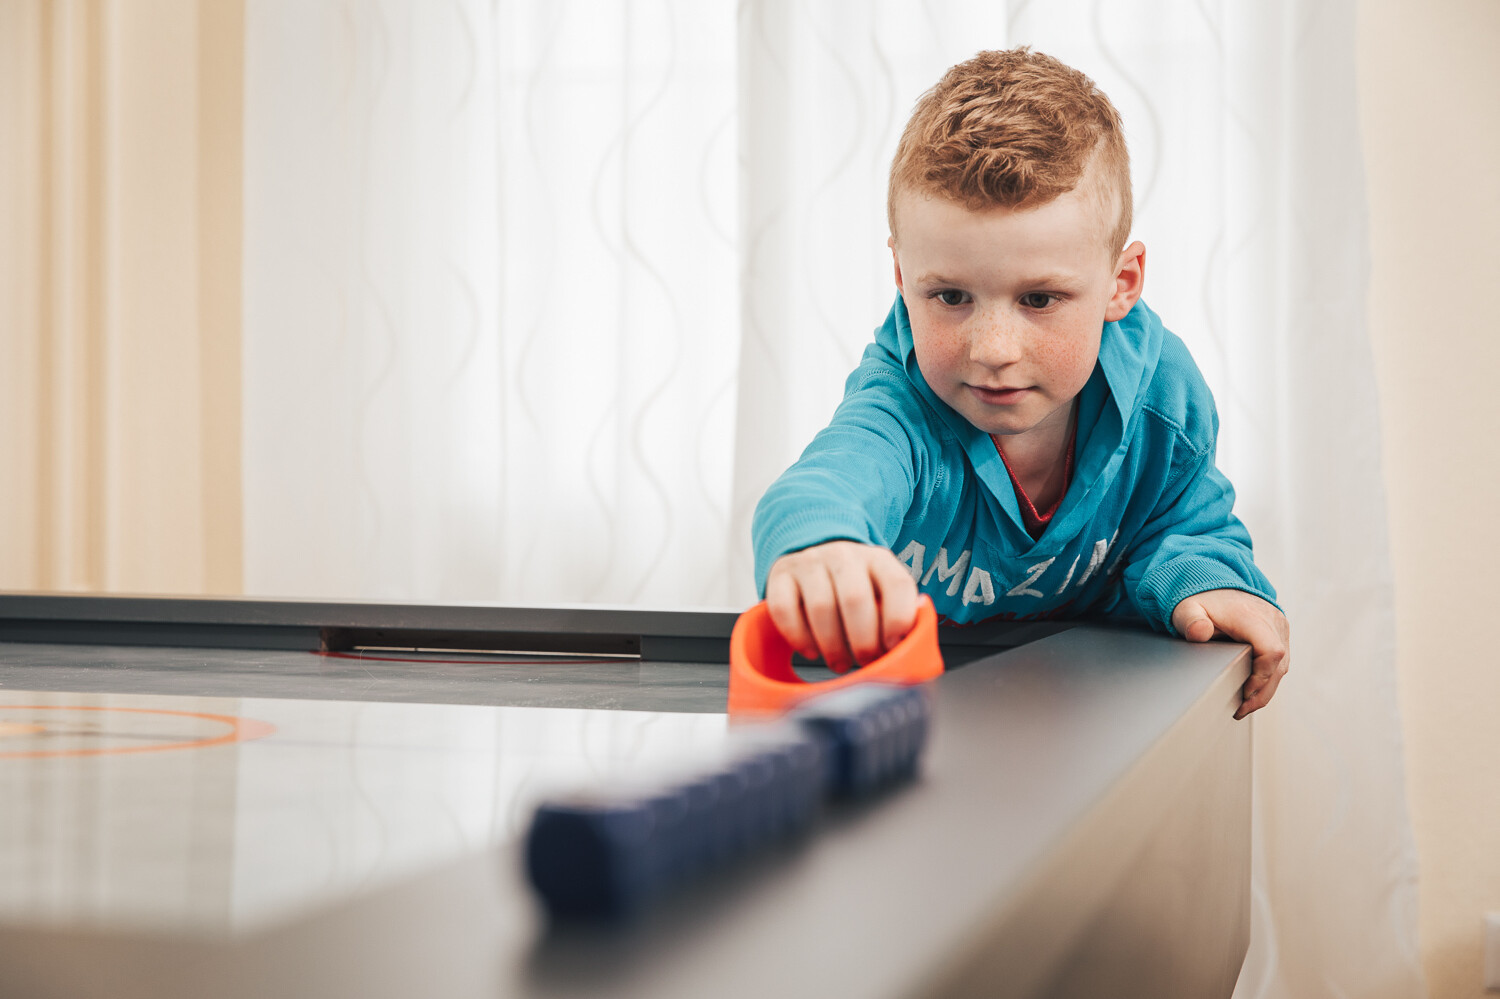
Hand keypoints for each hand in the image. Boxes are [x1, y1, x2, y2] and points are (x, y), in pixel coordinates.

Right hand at [765, 541, 918, 673]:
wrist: (814, 552)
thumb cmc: (855, 585)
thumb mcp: (881, 592)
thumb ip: (899, 615)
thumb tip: (915, 646)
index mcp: (878, 560)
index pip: (897, 584)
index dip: (899, 620)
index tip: (894, 646)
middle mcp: (844, 556)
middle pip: (856, 599)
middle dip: (863, 641)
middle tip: (865, 661)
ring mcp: (809, 563)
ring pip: (821, 608)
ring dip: (832, 646)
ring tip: (839, 662)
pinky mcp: (780, 576)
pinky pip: (785, 610)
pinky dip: (799, 638)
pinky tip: (811, 650)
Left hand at [1171, 589, 1289, 719]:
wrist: (1214, 583)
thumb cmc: (1200, 598)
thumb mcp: (1186, 609)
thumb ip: (1190, 621)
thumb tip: (1199, 633)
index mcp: (1251, 616)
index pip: (1271, 651)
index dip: (1261, 677)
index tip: (1243, 692)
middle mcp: (1271, 619)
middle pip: (1279, 665)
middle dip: (1261, 692)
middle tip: (1240, 709)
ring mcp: (1279, 626)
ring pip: (1282, 666)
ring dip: (1265, 688)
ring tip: (1244, 705)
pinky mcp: (1280, 631)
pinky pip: (1280, 660)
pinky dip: (1268, 677)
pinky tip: (1252, 690)